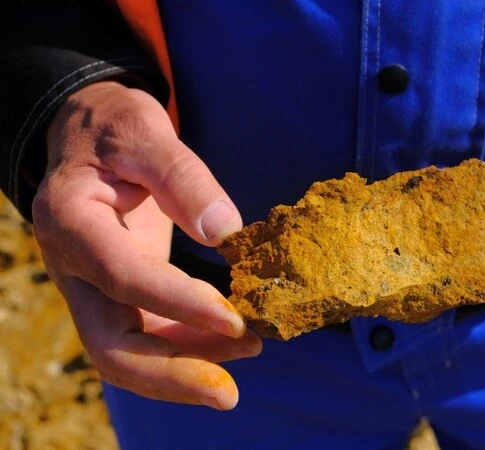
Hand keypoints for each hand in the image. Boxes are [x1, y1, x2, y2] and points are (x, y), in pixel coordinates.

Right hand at [32, 81, 260, 409]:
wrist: (89, 134)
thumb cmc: (117, 128)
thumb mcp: (147, 132)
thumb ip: (183, 178)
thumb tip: (226, 232)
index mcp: (71, 220)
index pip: (122, 276)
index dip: (179, 304)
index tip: (235, 320)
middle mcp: (72, 266)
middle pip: (109, 344)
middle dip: (170, 374)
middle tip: (229, 392)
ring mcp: (91, 287)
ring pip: (126, 352)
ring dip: (185, 368)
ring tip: (251, 351)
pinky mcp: (116, 294)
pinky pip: (145, 335)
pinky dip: (187, 346)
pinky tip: (232, 339)